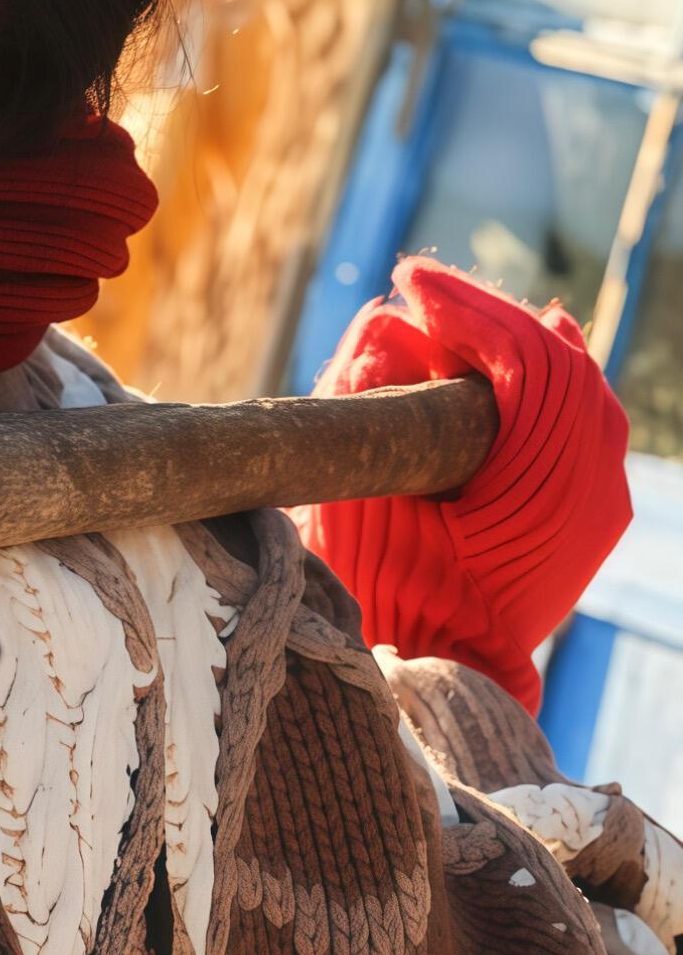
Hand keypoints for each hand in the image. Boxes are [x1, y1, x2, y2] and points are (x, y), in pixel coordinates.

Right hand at [302, 255, 630, 712]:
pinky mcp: (590, 507)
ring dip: (516, 342)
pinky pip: (580, 420)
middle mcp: (590, 490)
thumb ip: (367, 396)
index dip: (467, 308)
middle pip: (561, 362)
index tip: (407, 279)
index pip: (528, 362)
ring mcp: (600, 500)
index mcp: (542, 492)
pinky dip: (542, 380)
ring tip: (451, 318)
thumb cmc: (385, 597)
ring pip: (578, 386)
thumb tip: (390, 322)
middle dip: (487, 317)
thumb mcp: (355, 497)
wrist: (438, 675)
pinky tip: (497, 361)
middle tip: (420, 291)